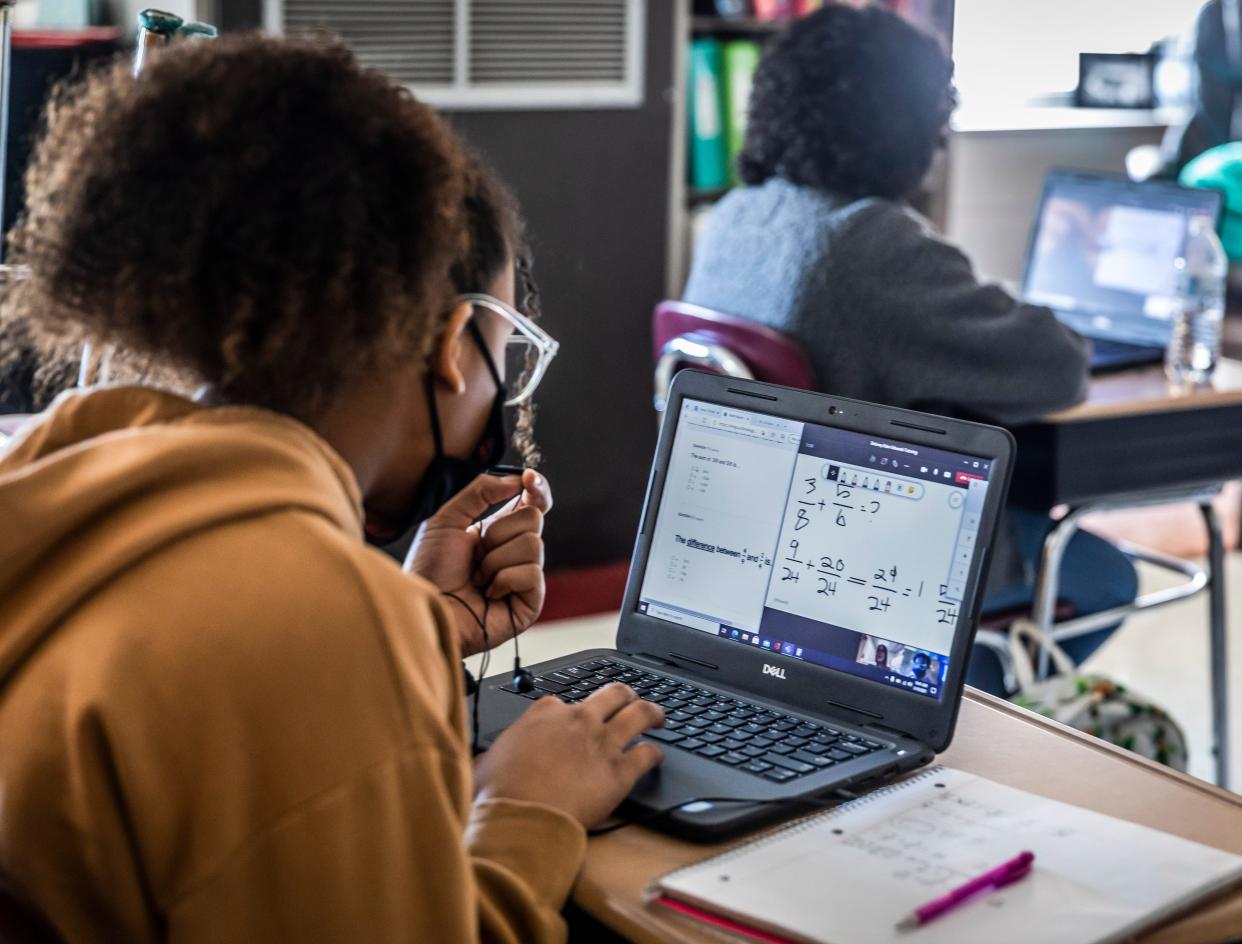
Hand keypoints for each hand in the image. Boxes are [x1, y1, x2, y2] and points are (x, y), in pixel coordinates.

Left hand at [405, 469, 551, 656]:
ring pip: (533, 544)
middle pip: (533, 518)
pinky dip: (504, 580)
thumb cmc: (429, 571)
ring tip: (477, 578)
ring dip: (495, 560)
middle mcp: (516, 552)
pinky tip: (488, 594)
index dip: (537, 489)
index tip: (529, 478)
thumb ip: (479, 492)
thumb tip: (517, 479)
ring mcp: (526, 578)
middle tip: (476, 554)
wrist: (425, 609)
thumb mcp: (446, 520)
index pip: (533, 504)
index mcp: (500, 532)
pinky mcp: (530, 602)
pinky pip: (531, 573)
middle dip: (498, 533)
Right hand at [474, 684, 664, 826]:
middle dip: (625, 694)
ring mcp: (602, 743)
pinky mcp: (620, 772)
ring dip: (653, 713)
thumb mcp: (485, 762)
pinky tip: (656, 757)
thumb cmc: (498, 794)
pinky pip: (647, 754)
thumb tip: (481, 763)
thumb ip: (491, 755)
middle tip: (630, 700)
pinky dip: (655, 754)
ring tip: (659, 716)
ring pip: (639, 714)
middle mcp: (578, 720)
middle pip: (613, 693)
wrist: (521, 818)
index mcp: (545, 712)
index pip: (565, 699)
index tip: (575, 718)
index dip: (572, 710)